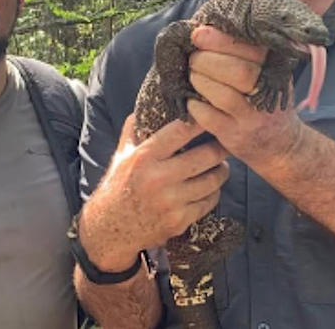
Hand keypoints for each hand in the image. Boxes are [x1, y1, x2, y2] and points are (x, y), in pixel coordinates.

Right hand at [78, 113, 230, 271]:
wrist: (109, 229)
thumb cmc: (117, 187)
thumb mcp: (121, 155)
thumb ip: (134, 130)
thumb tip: (146, 104)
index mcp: (144, 157)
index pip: (180, 132)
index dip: (199, 122)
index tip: (211, 115)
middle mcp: (158, 178)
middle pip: (204, 157)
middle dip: (220, 148)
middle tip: (225, 143)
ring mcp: (171, 202)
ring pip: (211, 181)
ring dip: (221, 171)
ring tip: (222, 165)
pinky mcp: (179, 221)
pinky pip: (208, 202)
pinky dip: (213, 193)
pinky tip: (211, 187)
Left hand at [187, 24, 303, 165]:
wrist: (280, 144)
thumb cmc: (263, 99)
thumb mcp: (266, 73)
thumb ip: (244, 53)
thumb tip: (203, 31)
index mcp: (274, 71)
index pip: (251, 50)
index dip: (220, 40)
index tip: (198, 34)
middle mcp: (267, 94)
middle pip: (238, 71)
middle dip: (207, 60)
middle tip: (193, 57)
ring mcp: (252, 117)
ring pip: (224, 95)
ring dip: (200, 80)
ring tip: (192, 74)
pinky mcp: (235, 135)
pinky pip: (209, 118)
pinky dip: (195, 105)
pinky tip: (192, 99)